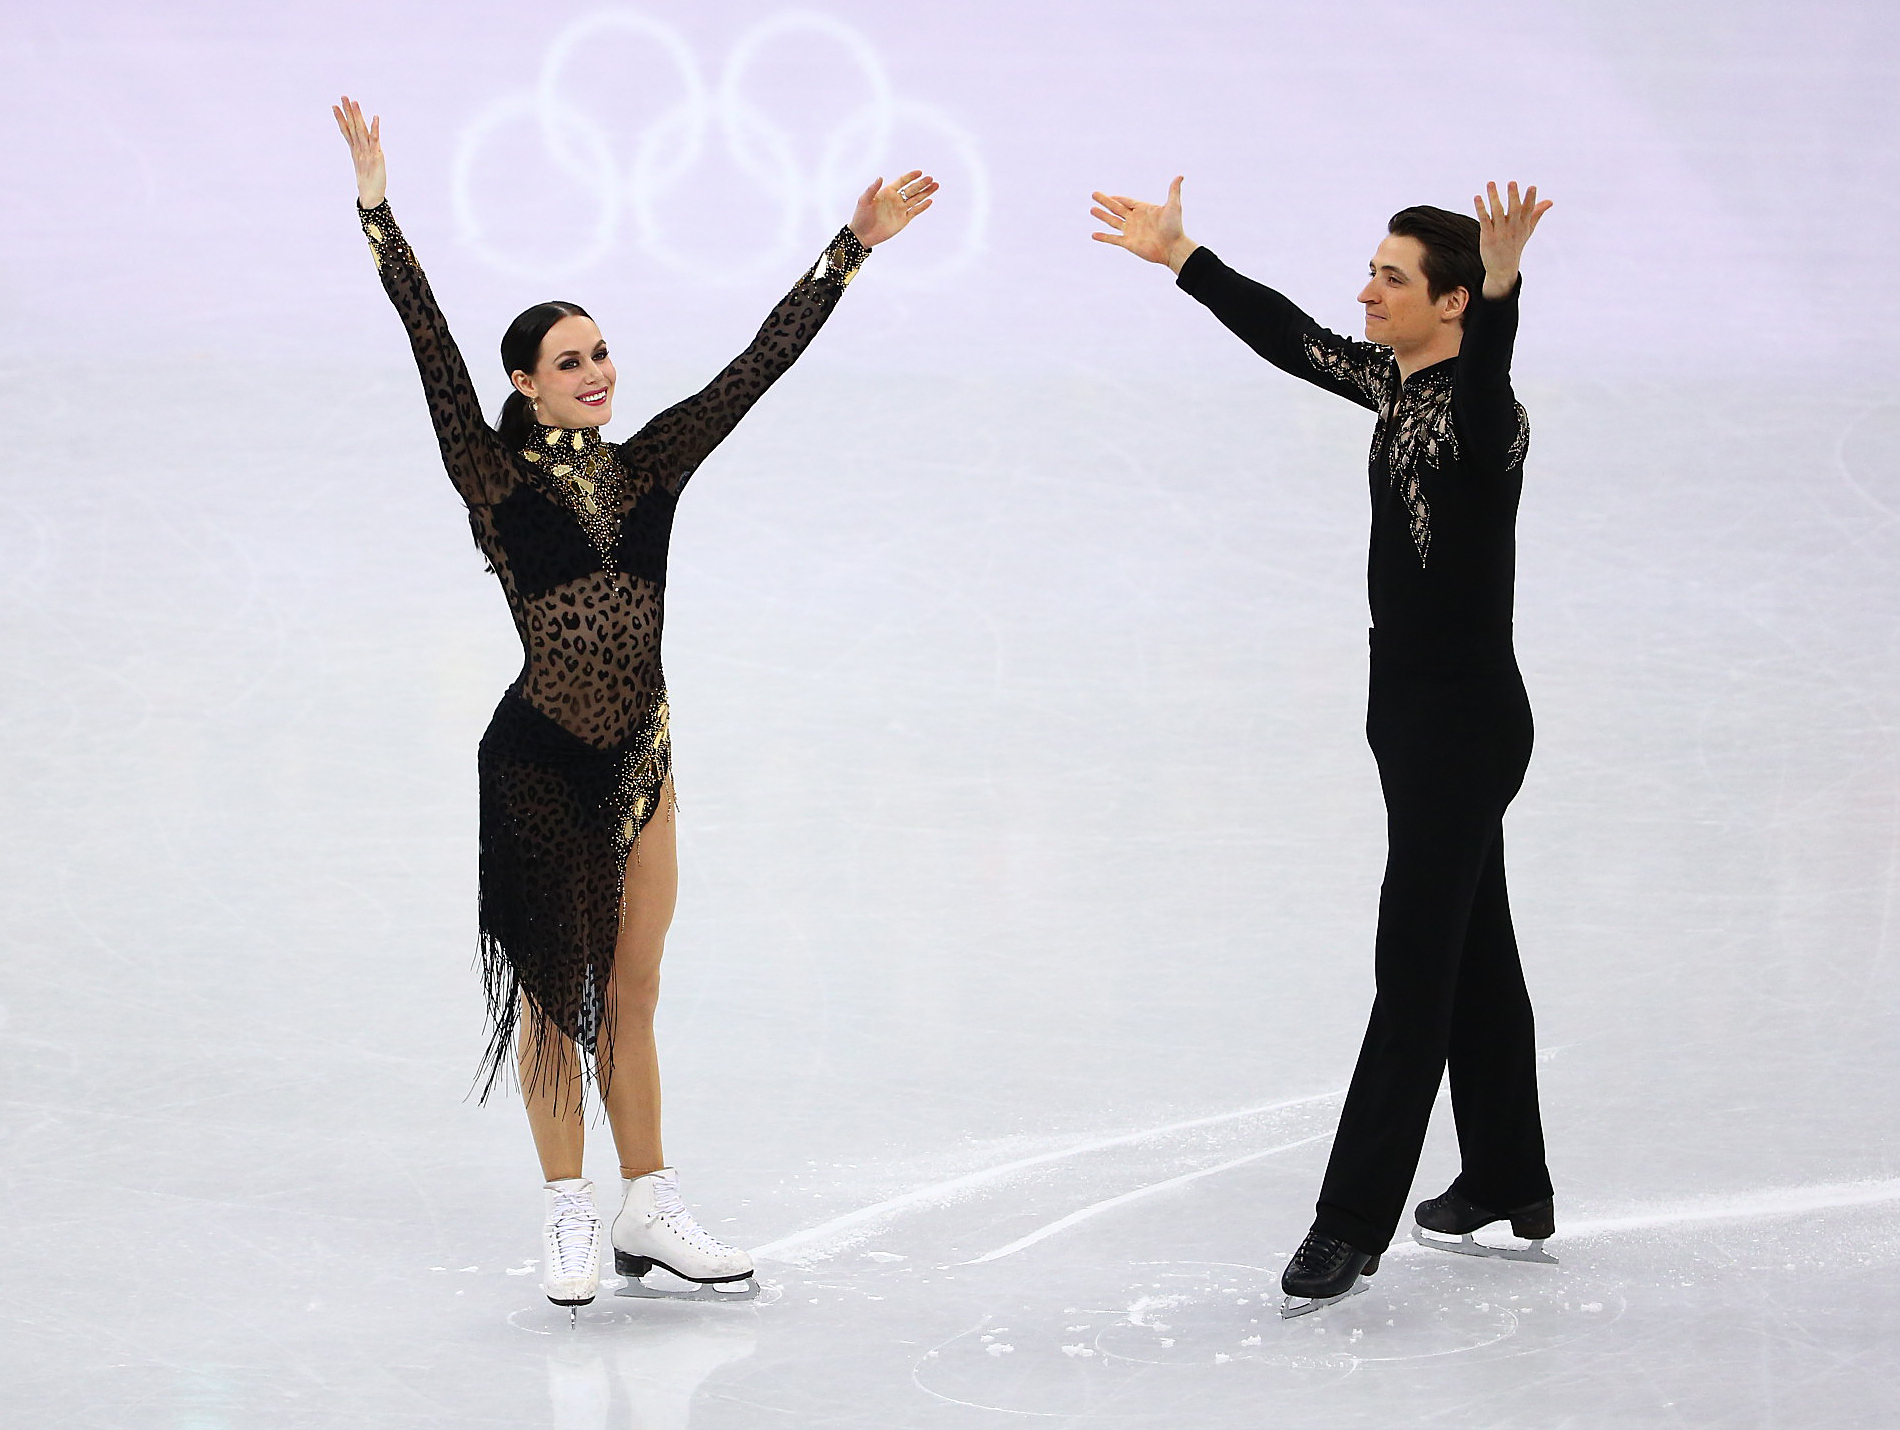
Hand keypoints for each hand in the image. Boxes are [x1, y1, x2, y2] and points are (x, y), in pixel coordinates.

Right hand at [333, 95, 385, 208]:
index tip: (334, 106)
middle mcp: (359, 149)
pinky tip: (375, 117)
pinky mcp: (376, 155)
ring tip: (353, 102)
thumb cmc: (368, 183)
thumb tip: (360, 152)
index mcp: (355, 150)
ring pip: (360, 130)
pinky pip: (375, 139)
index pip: (346, 131)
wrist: (371, 195)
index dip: (341, 119)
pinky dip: (375, 128)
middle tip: (343, 96)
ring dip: (357, 115)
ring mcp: (366, 151)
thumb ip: (362, 156)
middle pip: (352, 127)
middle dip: (347, 111)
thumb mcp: (363, 166)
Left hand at [849, 170, 937, 246]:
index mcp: (887, 192)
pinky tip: (930, 201)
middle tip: (931, 179)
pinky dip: (922, 207)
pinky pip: (915, 212)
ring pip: (916, 199)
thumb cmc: (861, 216)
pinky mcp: (903, 220)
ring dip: (926, 193)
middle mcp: (895, 199)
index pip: (902, 182)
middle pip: (912, 189)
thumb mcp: (864, 201)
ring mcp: (900, 210)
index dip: (910, 176)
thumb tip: (880, 177)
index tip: (920, 172)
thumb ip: (872, 189)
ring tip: (936, 185)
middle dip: (922, 184)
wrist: (862, 235)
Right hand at [1090, 177, 1197, 271]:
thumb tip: (1180, 175)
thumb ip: (1173, 190)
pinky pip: (1113, 239)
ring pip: (1112, 221)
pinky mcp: (1128, 243)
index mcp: (1144, 210)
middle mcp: (1135, 220)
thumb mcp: (1174, 206)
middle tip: (1094, 194)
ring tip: (1092, 209)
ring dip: (1102, 215)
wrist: (1173, 248)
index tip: (1110, 195)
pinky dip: (1103, 237)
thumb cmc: (1175, 227)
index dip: (1119, 198)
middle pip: (1116, 208)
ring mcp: (1131, 231)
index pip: (1128, 202)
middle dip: (1105, 201)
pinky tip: (1093, 234)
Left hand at [1473, 180, 1551, 297]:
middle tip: (1512, 183)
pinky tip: (1477, 197)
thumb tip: (1550, 201)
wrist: (1503, 268)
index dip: (1531, 199)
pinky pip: (1484, 221)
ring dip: (1493, 197)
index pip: (1528, 210)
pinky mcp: (1488, 237)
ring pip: (1497, 212)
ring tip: (1491, 183)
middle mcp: (1513, 228)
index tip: (1532, 187)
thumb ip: (1537, 213)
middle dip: (1513, 196)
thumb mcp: (1527, 229)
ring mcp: (1500, 232)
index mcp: (1523, 224)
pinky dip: (1481, 209)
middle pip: (1514, 210)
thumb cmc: (1515, 244)